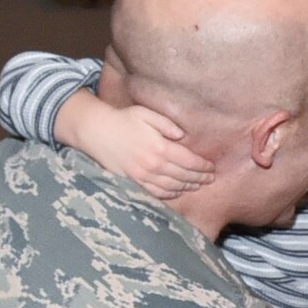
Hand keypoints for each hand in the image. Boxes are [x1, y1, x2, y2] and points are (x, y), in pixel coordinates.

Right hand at [58, 92, 212, 198]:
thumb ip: (167, 124)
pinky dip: (170, 194)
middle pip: (183, 176)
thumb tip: (183, 136)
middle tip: (210, 179)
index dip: (203, 166)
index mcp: (160, 147)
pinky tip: (178, 191)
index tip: (211, 168)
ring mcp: (142, 176)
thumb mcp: (146, 113)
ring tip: (198, 185)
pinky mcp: (133, 182)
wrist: (96, 131)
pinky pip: (156, 193)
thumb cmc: (123, 119)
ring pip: (172, 187)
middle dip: (199, 178)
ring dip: (187, 187)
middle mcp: (153, 165)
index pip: (189, 161)